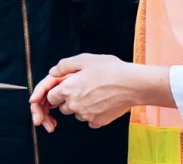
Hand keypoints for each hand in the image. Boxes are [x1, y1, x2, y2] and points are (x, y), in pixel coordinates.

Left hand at [30, 54, 164, 130]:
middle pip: (63, 107)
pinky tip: (103, 102)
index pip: (51, 97)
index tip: (65, 87)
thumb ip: (64, 66)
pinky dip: (94, 113)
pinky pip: (90, 120)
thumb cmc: (109, 69)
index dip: (56, 92)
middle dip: (69, 99)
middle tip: (83, 88)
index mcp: (68, 89)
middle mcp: (74, 105)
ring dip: (81, 107)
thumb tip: (53, 72)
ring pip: (77, 114)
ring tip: (95, 93)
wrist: (132, 84)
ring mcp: (86, 116)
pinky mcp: (98, 122)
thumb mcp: (84, 59)